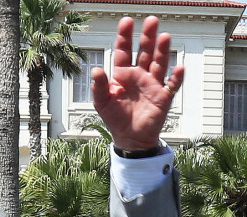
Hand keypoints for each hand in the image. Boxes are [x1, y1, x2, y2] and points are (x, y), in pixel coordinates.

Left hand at [92, 16, 183, 150]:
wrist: (129, 138)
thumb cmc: (115, 119)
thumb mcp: (102, 103)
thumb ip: (99, 86)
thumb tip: (96, 70)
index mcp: (123, 74)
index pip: (124, 51)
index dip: (124, 37)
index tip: (126, 22)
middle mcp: (139, 75)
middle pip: (144, 52)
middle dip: (148, 37)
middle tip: (151, 20)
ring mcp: (152, 84)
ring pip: (159, 63)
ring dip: (162, 51)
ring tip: (164, 37)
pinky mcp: (163, 97)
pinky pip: (172, 85)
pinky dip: (176, 78)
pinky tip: (178, 68)